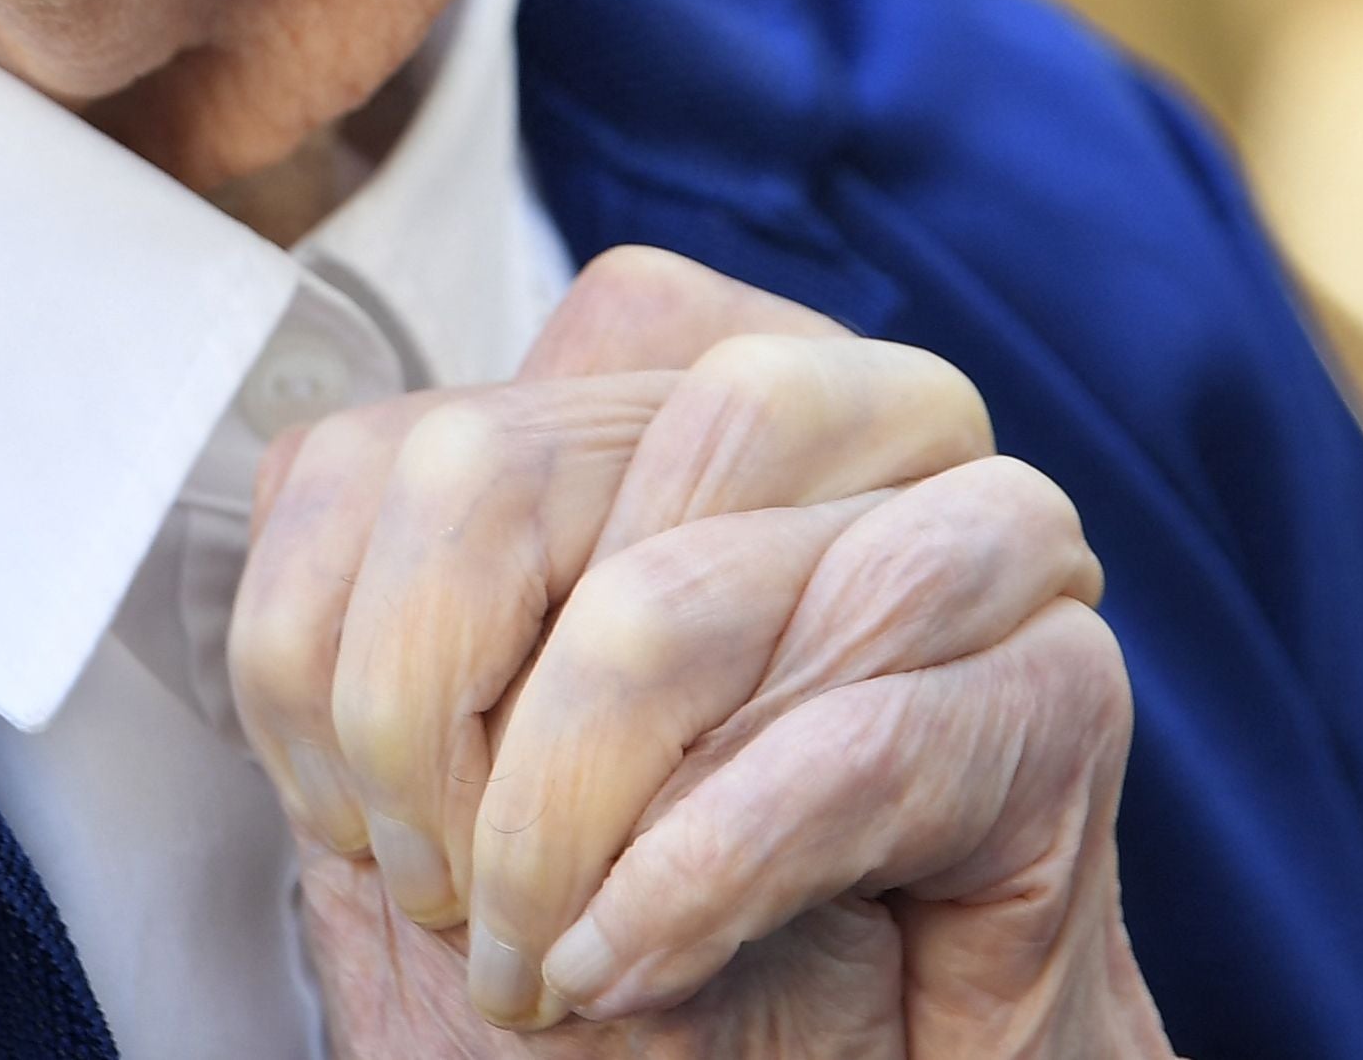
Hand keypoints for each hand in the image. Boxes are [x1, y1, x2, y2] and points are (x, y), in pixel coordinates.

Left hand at [230, 248, 1172, 1053]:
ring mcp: (967, 530)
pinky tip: (633, 965)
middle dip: (421, 733)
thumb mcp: (478, 791)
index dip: (332, 649)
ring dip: (555, 819)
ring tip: (548, 961)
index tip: (361, 828)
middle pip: (498, 473)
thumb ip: (398, 635)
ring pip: (662, 599)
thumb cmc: (680, 953)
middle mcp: (832, 411)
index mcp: (674, 396)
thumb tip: (301, 482)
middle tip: (453, 916)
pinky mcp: (1061, 690)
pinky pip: (836, 744)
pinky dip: (696, 875)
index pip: (406, 436)